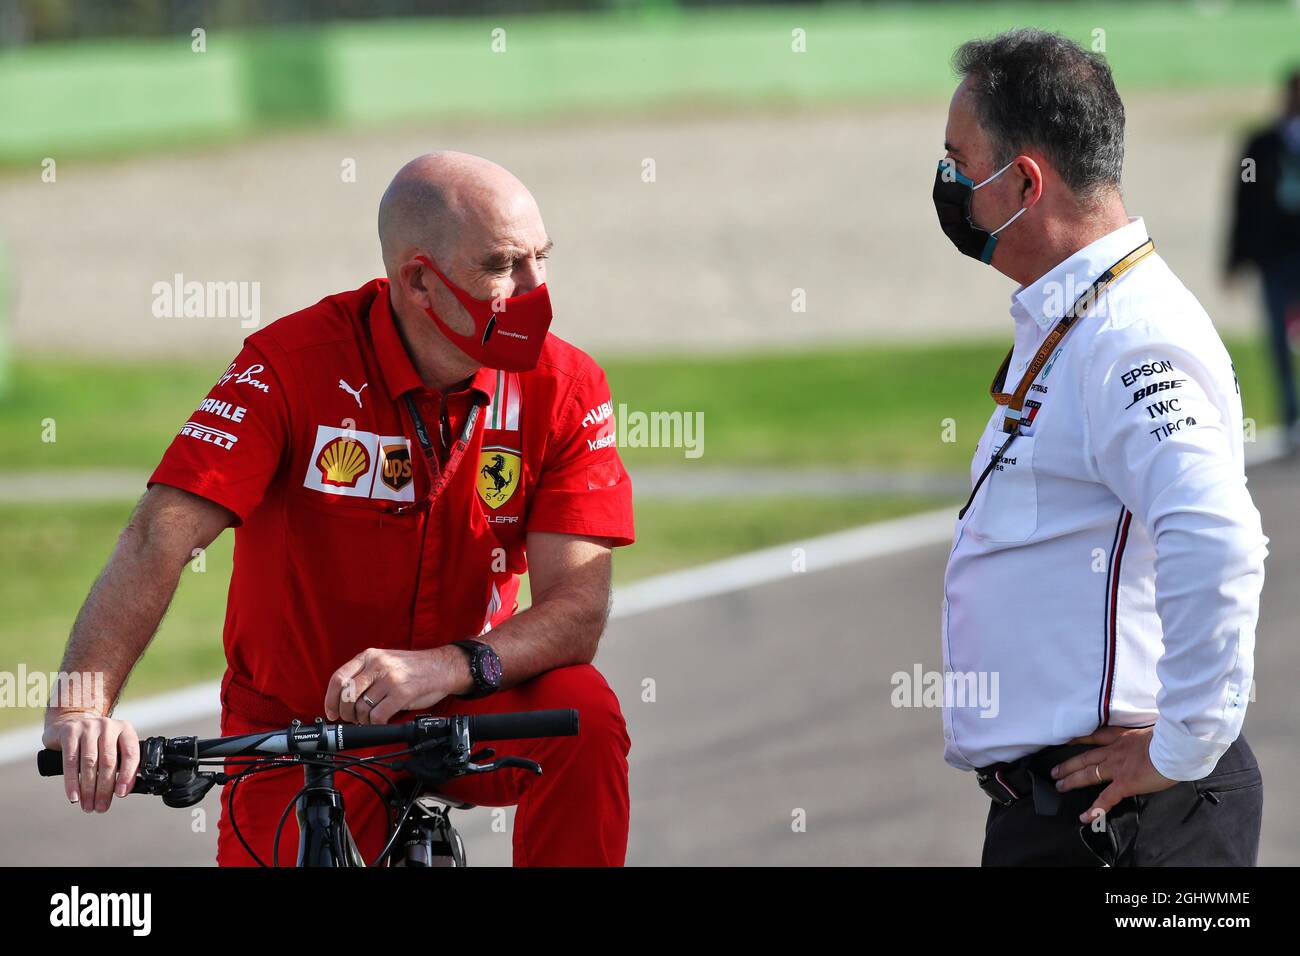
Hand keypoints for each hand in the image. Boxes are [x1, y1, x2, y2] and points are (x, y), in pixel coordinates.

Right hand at [41, 711, 140, 813]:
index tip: (121, 794)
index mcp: (125, 729)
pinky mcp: (69, 732)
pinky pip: (71, 761)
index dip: (127, 776)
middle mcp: (108, 726)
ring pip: (90, 763)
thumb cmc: (95, 742)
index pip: (131, 754)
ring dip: (89, 789)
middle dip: (105, 789)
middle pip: (109, 762)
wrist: (68, 723)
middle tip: (101, 807)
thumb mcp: (112, 746)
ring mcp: (88, 727)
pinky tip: (74, 796)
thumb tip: (124, 790)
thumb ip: (120, 762)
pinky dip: (72, 782)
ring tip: (88, 806)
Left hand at [324, 646, 471, 724]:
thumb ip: (365, 673)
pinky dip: (376, 724)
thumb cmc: (413, 668)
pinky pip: (377, 716)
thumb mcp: (385, 661)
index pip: (338, 678)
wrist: (442, 667)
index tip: (332, 712)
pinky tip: (382, 721)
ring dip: (363, 720)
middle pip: (346, 696)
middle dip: (347, 713)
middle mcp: (377, 665)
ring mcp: (390, 679)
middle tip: (354, 718)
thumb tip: (343, 698)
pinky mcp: (402, 694)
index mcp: (370, 656)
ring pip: (361, 708)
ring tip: (371, 719)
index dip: (330, 699)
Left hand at [1051, 725, 1176, 823]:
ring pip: (1088, 774)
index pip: (1096, 736)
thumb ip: (1145, 737)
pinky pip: (1105, 799)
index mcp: (1123, 737)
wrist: (1175, 745)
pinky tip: (1084, 817)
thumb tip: (1151, 739)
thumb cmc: (1171, 736)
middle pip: (1085, 757)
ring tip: (1059, 786)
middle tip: (1054, 771)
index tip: (1067, 741)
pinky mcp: (1124, 783)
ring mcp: (1117, 767)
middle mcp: (1115, 751)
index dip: (1080, 739)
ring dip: (1071, 780)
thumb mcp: (1153, 730)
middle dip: (1068, 765)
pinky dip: (1094, 809)